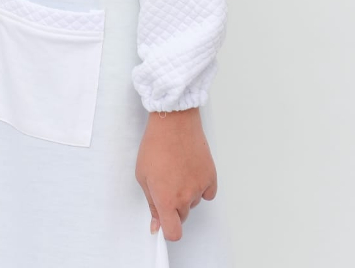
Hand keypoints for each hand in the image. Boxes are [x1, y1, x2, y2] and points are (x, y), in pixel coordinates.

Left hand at [135, 107, 217, 241]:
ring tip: (176, 170)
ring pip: (193, 202)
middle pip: (182, 216)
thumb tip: (157, 224)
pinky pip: (208, 192)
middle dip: (174, 207)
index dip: (168, 229)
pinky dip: (201, 186)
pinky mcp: (211, 176)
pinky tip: (191, 171)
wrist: (173, 122)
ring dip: (186, 193)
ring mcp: (200, 187)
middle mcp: (185, 197)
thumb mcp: (142, 175)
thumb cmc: (154, 145)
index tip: (164, 220)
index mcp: (166, 200)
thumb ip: (151, 203)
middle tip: (166, 184)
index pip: (173, 233)